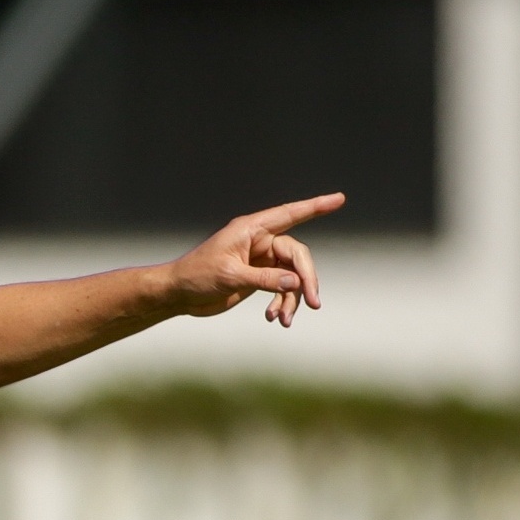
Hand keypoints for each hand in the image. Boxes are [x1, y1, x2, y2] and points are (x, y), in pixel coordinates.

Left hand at [161, 193, 344, 327]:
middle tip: (313, 303)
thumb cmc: (197, 276)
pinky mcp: (259, 278)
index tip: (339, 199)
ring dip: (292, 299)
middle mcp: (260, 241)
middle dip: (306, 279)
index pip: (290, 214)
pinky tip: (273, 318)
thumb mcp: (230, 276)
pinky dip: (281, 303)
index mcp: (252, 230)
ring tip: (283, 320)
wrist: (179, 294)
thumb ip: (264, 279)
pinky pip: (281, 289)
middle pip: (297, 255)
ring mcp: (261, 260)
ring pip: (292, 276)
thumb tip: (296, 283)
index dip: (316, 207)